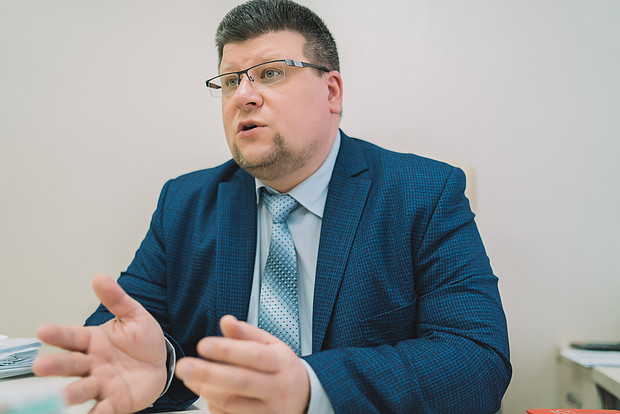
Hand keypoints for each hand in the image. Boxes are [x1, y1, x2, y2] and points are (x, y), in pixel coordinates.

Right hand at [33, 274, 167, 413]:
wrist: (161, 363)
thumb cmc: (143, 340)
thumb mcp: (134, 315)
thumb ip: (117, 299)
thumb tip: (100, 277)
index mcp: (93, 341)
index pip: (71, 337)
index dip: (57, 334)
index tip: (42, 330)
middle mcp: (92, 364)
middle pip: (71, 364)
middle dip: (55, 366)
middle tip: (40, 366)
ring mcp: (101, 384)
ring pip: (82, 389)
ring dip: (71, 393)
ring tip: (62, 397)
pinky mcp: (114, 402)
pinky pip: (103, 410)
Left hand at [175, 315, 309, 413]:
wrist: (305, 398)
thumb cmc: (283, 369)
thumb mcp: (272, 345)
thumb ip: (247, 333)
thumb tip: (226, 321)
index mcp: (282, 362)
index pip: (253, 355)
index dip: (226, 350)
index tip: (203, 345)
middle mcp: (278, 388)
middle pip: (240, 381)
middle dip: (208, 373)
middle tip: (184, 366)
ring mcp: (270, 411)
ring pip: (232, 403)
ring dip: (206, 390)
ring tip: (190, 379)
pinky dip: (214, 405)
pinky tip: (207, 394)